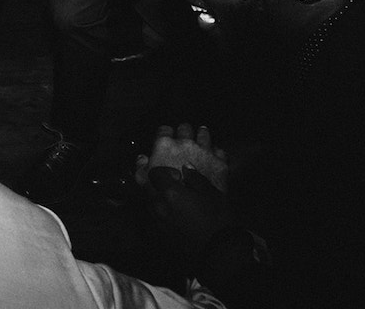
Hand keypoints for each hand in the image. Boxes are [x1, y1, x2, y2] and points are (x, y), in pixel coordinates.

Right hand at [135, 124, 233, 254]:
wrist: (212, 236)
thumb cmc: (178, 221)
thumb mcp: (154, 204)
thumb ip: (144, 179)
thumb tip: (142, 158)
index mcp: (164, 154)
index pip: (162, 132)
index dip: (163, 135)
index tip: (163, 141)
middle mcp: (185, 147)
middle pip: (183, 128)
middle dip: (181, 133)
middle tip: (181, 142)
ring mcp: (207, 155)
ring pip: (203, 133)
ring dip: (201, 135)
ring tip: (200, 138)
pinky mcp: (223, 166)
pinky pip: (220, 150)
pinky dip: (216, 152)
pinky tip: (214, 157)